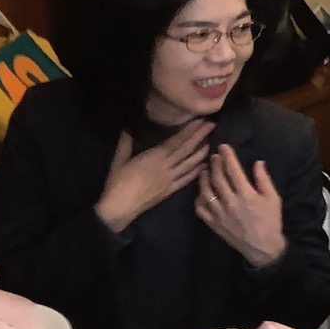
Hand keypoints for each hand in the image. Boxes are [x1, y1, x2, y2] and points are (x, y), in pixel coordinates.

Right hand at [96, 123, 210, 233]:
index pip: (177, 141)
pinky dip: (198, 171)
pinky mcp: (171, 190)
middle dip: (200, 136)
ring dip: (202, 152)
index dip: (190, 130)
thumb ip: (125, 143)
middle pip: (187, 149)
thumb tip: (127, 127)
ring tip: (211, 142)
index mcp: (155, 157)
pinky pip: (187, 179)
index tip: (201, 121)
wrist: (120, 207)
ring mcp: (171, 179)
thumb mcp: (119, 160)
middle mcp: (167, 166)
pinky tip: (205, 165)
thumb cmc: (117, 182)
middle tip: (212, 125)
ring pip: (191, 164)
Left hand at [194, 143, 286, 267]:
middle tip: (213, 155)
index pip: (233, 169)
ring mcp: (219, 213)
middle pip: (217, 177)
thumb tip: (257, 162)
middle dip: (214, 163)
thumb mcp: (273, 198)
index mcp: (246, 194)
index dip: (227, 155)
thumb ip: (264, 179)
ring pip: (205, 191)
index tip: (223, 146)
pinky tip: (201, 192)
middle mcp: (230, 202)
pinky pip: (200, 209)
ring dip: (204, 178)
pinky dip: (198, 198)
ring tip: (205, 170)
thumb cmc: (271, 221)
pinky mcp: (213, 223)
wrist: (262, 247)